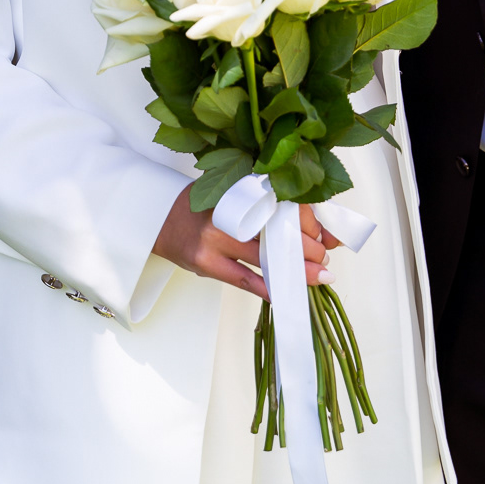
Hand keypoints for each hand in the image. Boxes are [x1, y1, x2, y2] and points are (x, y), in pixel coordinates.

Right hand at [153, 189, 333, 299]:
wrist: (159, 217)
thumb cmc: (203, 207)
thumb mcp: (233, 197)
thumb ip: (266, 208)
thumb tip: (312, 228)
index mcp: (241, 190)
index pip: (285, 204)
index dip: (309, 221)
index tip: (325, 234)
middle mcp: (231, 211)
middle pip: (279, 231)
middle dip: (308, 248)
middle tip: (325, 258)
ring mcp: (217, 237)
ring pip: (265, 257)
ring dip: (295, 270)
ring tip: (319, 276)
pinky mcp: (206, 261)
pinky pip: (242, 279)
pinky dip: (266, 288)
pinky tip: (285, 293)